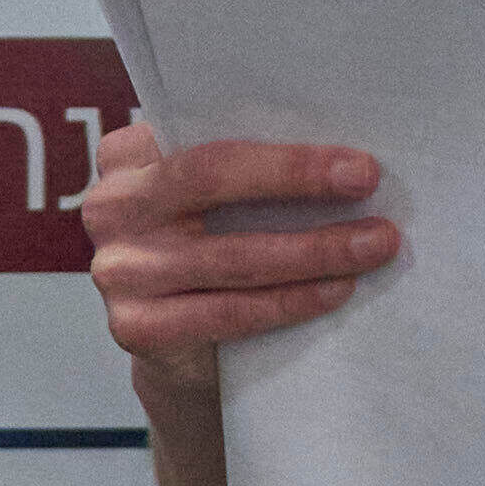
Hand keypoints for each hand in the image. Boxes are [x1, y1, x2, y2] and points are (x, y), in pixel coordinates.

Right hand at [77, 118, 402, 384]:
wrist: (180, 345)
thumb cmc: (212, 244)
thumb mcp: (216, 197)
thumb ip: (247, 171)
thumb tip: (344, 159)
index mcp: (128, 156)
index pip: (207, 140)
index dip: (286, 154)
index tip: (360, 165)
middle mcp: (110, 207)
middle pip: (209, 180)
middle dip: (298, 182)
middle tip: (370, 188)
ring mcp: (117, 270)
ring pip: (229, 256)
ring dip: (313, 251)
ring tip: (373, 246)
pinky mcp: (134, 327)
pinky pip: (226, 312)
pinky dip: (288, 303)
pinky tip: (335, 292)